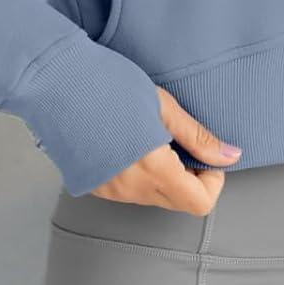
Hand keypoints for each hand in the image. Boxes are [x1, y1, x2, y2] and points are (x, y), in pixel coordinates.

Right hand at [87, 84, 242, 214]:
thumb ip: (197, 137)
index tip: (204, 154)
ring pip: (153, 196)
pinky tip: (127, 141)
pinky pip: (128, 190)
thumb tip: (230, 156)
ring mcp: (108, 191)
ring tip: (149, 135)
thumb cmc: (108, 84)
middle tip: (180, 140)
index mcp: (153, 169)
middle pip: (178, 202)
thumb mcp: (162, 105)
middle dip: (189, 177)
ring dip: (163, 175)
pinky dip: (138, 173)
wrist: (53, 81)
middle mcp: (130, 189)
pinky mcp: (91, 185)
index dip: (212, 180)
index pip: (200, 202)